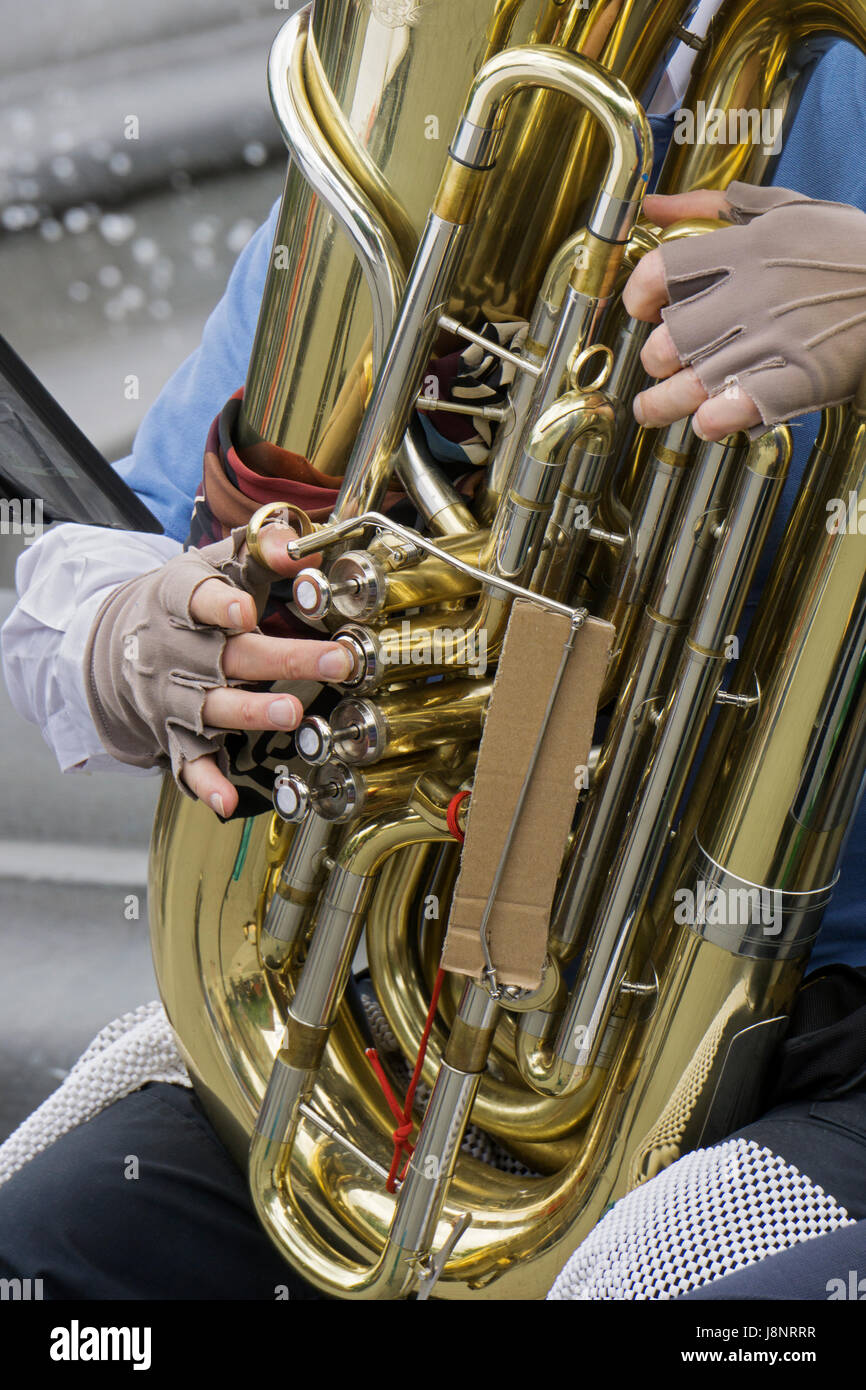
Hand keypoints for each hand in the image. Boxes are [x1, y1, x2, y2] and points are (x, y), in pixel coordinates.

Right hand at [84, 519, 353, 818]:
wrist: (118, 645)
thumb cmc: (188, 600)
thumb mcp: (214, 565)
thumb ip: (257, 550)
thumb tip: (299, 547)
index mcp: (178, 600)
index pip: (193, 598)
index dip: (217, 604)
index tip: (245, 610)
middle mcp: (174, 651)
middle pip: (226, 655)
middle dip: (282, 659)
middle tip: (334, 660)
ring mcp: (173, 697)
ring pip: (211, 707)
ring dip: (250, 712)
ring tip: (290, 713)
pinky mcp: (174, 735)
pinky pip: (189, 763)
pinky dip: (206, 783)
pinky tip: (227, 802)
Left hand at [623, 183, 865, 441]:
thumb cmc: (849, 249)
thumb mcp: (786, 209)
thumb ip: (712, 207)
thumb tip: (652, 205)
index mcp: (747, 250)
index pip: (662, 272)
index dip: (638, 295)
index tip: (641, 309)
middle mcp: (754, 296)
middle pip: (670, 338)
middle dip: (655, 358)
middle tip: (660, 365)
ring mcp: (776, 341)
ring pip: (692, 383)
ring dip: (664, 402)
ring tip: (652, 408)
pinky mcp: (802, 380)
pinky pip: (741, 408)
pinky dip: (716, 420)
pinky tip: (708, 421)